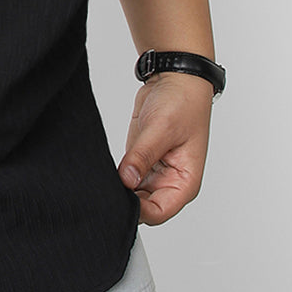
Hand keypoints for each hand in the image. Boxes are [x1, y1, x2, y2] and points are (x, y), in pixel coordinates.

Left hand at [118, 71, 213, 224]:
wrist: (175, 79)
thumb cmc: (182, 103)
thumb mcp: (161, 129)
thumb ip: (143, 156)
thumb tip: (126, 180)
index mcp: (185, 182)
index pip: (159, 212)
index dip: (139, 210)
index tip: (119, 198)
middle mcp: (171, 182)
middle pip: (145, 207)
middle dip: (127, 201)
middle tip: (107, 189)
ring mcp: (155, 172)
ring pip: (134, 194)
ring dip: (121, 189)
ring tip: (106, 179)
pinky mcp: (142, 160)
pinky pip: (128, 177)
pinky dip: (118, 176)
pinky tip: (107, 171)